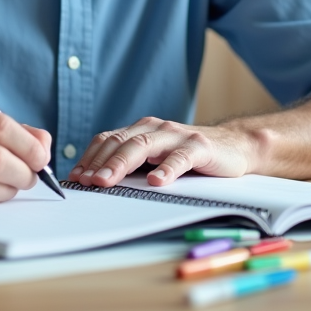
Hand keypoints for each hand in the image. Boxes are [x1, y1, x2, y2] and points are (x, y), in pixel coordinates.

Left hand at [68, 117, 256, 187]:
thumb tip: (94, 182)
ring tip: (107, 180)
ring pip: (144, 145)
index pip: (108, 140)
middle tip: (86, 182)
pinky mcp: (200, 146)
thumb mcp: (156, 158)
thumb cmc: (190, 157)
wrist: (235, 146)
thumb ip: (131, 165)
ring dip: (122, 163)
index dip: (90, 158)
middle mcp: (156, 128)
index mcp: (141, 130)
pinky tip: (156, 181)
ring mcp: (177, 135)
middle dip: (100, 162)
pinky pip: (180, 157)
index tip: (75, 178)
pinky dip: (166, 168)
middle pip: (121, 142)